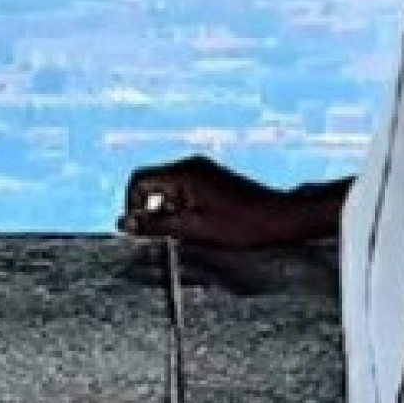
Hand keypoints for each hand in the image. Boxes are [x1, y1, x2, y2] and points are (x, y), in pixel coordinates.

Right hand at [117, 154, 305, 250]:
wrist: (279, 219)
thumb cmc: (240, 225)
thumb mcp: (194, 229)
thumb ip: (156, 225)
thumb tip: (124, 223)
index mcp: (182, 173)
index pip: (139, 181)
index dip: (131, 205)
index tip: (136, 229)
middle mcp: (190, 165)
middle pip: (153, 183)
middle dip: (148, 209)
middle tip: (156, 236)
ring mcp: (203, 170)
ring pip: (169, 187)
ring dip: (166, 210)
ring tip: (179, 234)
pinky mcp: (213, 179)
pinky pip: (185, 189)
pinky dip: (181, 207)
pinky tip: (194, 227)